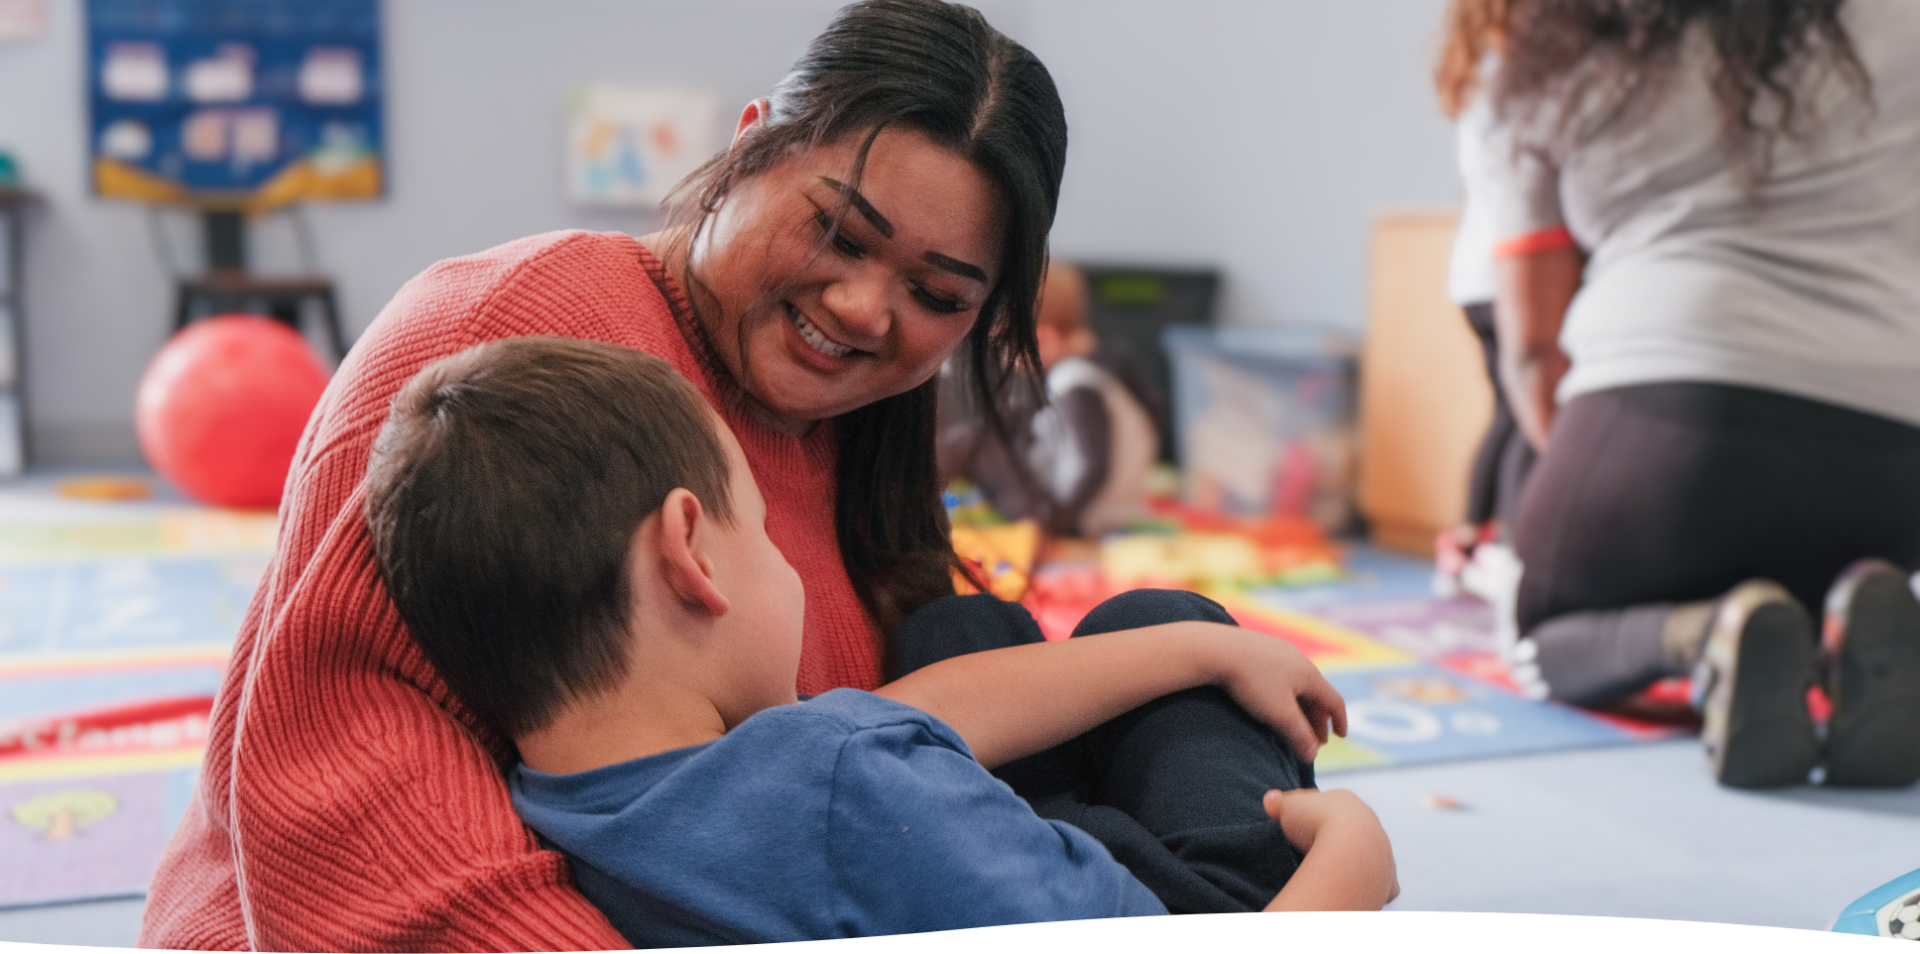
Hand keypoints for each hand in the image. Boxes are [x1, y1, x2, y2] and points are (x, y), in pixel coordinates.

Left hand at [1203, 627, 1347, 762]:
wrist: (1216, 649)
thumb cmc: (1252, 682)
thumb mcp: (1279, 715)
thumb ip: (1299, 736)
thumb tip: (1312, 756)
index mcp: (1310, 674)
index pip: (1334, 700)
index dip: (1340, 721)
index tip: (1341, 737)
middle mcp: (1299, 659)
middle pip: (1317, 693)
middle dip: (1318, 719)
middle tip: (1314, 740)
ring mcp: (1279, 651)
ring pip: (1298, 684)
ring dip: (1301, 706)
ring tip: (1294, 724)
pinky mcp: (1260, 648)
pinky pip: (1281, 675)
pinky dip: (1286, 694)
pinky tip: (1272, 702)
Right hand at [1262, 788, 1398, 910]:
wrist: (1351, 852)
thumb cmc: (1316, 824)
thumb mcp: (1287, 807)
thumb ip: (1279, 802)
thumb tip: (1270, 799)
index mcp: (1345, 800)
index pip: (1329, 803)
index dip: (1313, 813)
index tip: (1300, 824)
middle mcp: (1370, 821)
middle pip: (1352, 827)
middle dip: (1337, 835)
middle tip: (1315, 847)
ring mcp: (1383, 850)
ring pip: (1369, 853)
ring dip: (1355, 859)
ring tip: (1333, 870)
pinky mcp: (1388, 878)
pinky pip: (1383, 882)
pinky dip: (1373, 886)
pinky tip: (1357, 890)